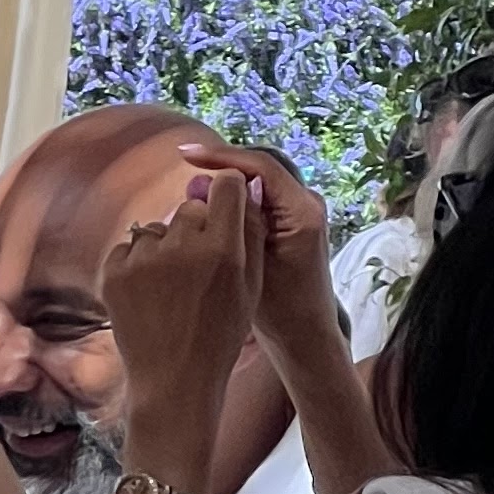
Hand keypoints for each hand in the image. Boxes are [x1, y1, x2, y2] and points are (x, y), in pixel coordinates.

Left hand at [101, 170, 260, 445]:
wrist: (174, 379)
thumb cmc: (220, 335)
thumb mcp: (250, 288)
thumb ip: (250, 235)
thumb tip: (246, 186)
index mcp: (223, 249)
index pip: (226, 186)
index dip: (227, 191)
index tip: (225, 202)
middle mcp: (181, 246)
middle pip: (190, 207)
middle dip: (196, 228)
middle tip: (198, 265)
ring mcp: (143, 259)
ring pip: (157, 228)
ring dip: (165, 247)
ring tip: (172, 287)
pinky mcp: (113, 271)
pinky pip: (129, 247)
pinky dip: (138, 264)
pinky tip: (150, 294)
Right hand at [175, 135, 342, 362]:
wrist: (305, 337)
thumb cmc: (280, 309)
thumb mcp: (249, 263)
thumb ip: (230, 221)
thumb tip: (203, 183)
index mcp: (303, 211)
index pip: (260, 166)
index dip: (221, 156)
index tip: (185, 156)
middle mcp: (308, 204)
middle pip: (261, 167)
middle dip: (223, 164)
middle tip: (186, 165)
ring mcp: (303, 212)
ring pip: (260, 180)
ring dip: (229, 179)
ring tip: (195, 184)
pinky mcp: (295, 223)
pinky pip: (263, 196)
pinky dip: (237, 196)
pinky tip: (212, 203)